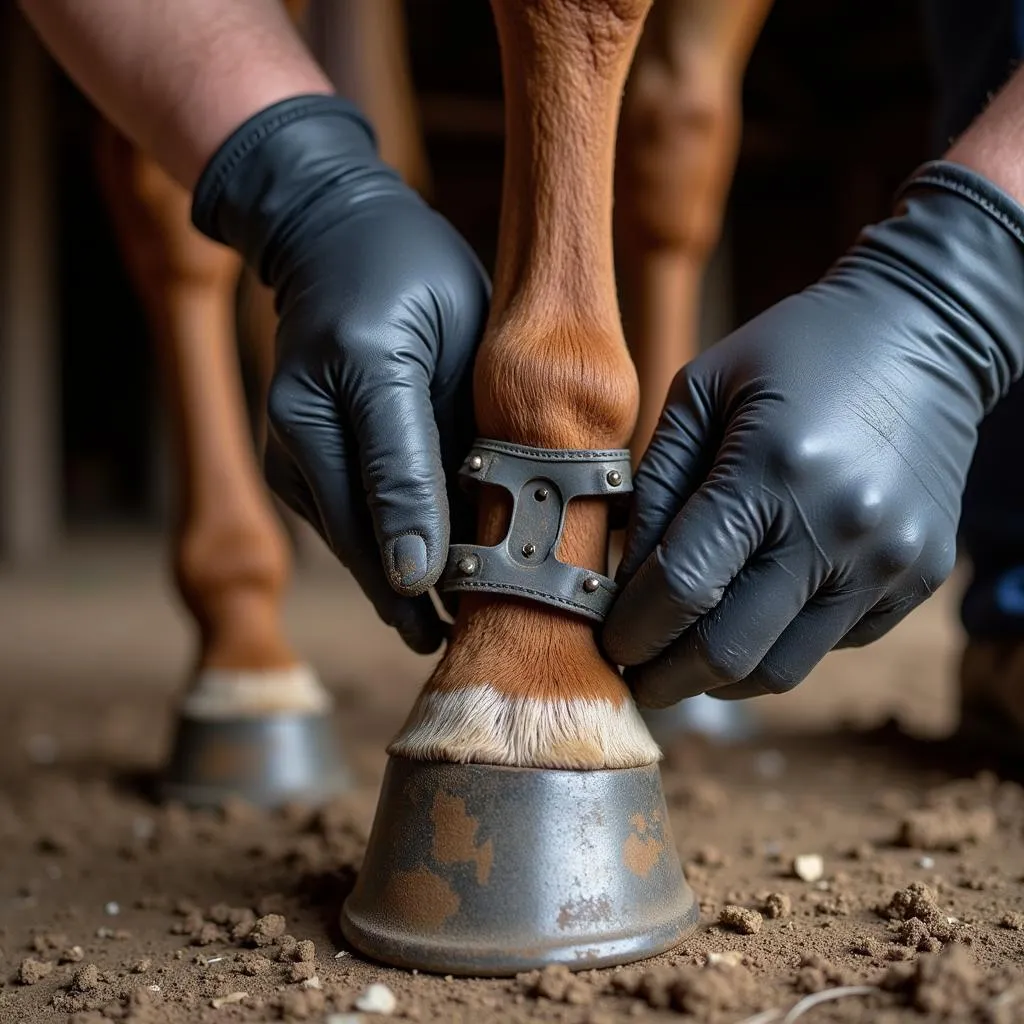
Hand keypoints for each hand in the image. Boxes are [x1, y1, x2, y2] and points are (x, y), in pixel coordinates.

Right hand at [193, 96, 489, 652]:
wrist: (333, 240)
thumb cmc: (412, 276)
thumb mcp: (455, 330)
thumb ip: (443, 435)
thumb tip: (429, 555)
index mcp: (351, 376)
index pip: (398, 493)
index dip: (433, 567)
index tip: (463, 627)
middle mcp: (300, 425)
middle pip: (365, 544)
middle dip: (423, 598)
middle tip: (484, 636)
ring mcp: (287, 452)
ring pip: (357, 550)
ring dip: (411, 582)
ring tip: (473, 611)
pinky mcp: (291, 469)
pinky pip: (349, 531)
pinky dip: (393, 551)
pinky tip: (440, 565)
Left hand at [603, 162, 1023, 704]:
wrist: (924, 333)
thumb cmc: (794, 351)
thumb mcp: (701, 392)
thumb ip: (655, 486)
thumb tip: (621, 578)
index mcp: (772, 469)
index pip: (682, 586)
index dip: (631, 630)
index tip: (606, 644)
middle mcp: (839, 528)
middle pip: (730, 653)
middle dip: (666, 679)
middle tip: (635, 676)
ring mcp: (887, 561)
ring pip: (782, 668)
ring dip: (720, 677)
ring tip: (685, 655)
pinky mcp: (919, 577)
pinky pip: (829, 643)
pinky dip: (779, 641)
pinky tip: (756, 608)